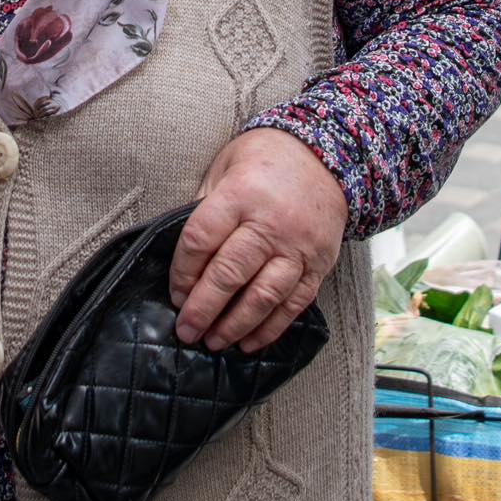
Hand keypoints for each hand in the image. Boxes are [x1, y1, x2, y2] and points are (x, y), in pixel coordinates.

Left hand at [169, 128, 347, 353]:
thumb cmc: (264, 161)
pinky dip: (270, 328)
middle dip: (203, 308)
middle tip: (186, 330)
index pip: (201, 239)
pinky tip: (249, 342)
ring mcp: (298, 247)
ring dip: (235, 325)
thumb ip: (205, 207)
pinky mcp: (319, 265)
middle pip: (230, 273)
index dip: (183, 271)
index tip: (174, 293)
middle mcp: (270, 223)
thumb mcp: (225, 167)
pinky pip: (294, 304)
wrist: (326, 158)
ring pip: (263, 295)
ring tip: (213, 342)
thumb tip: (184, 254)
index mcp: (240, 194)